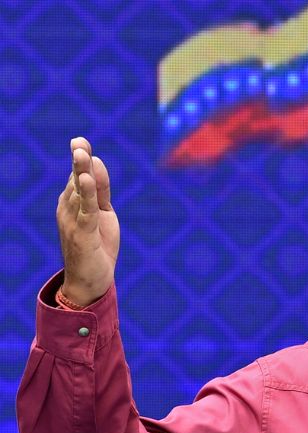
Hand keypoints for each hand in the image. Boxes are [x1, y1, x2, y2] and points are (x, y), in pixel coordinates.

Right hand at [56, 137, 118, 305]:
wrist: (90, 280)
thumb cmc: (97, 246)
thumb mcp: (103, 213)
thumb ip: (102, 190)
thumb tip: (97, 162)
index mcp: (72, 203)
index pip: (78, 176)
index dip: (81, 159)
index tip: (80, 141)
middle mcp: (68, 209)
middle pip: (76, 180)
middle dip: (79, 161)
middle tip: (78, 142)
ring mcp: (73, 221)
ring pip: (79, 192)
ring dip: (81, 172)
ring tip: (81, 153)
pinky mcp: (82, 233)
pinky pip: (85, 209)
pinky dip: (87, 194)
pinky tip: (87, 179)